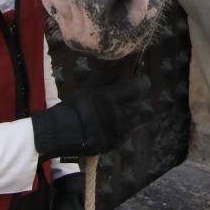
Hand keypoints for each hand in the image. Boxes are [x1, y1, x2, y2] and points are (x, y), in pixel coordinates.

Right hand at [31, 76, 151, 158]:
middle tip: (132, 97)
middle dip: (140, 100)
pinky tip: (116, 124)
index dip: (141, 82)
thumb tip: (121, 66)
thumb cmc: (74, 105)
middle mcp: (122, 114)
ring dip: (136, 114)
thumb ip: (107, 77)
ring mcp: (121, 130)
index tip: (137, 81)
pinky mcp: (117, 142)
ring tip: (126, 111)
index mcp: (115, 97)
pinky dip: (127, 127)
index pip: (141, 87)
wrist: (64, 132)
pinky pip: (129, 133)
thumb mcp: (89, 85)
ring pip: (140, 120)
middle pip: (145, 106)